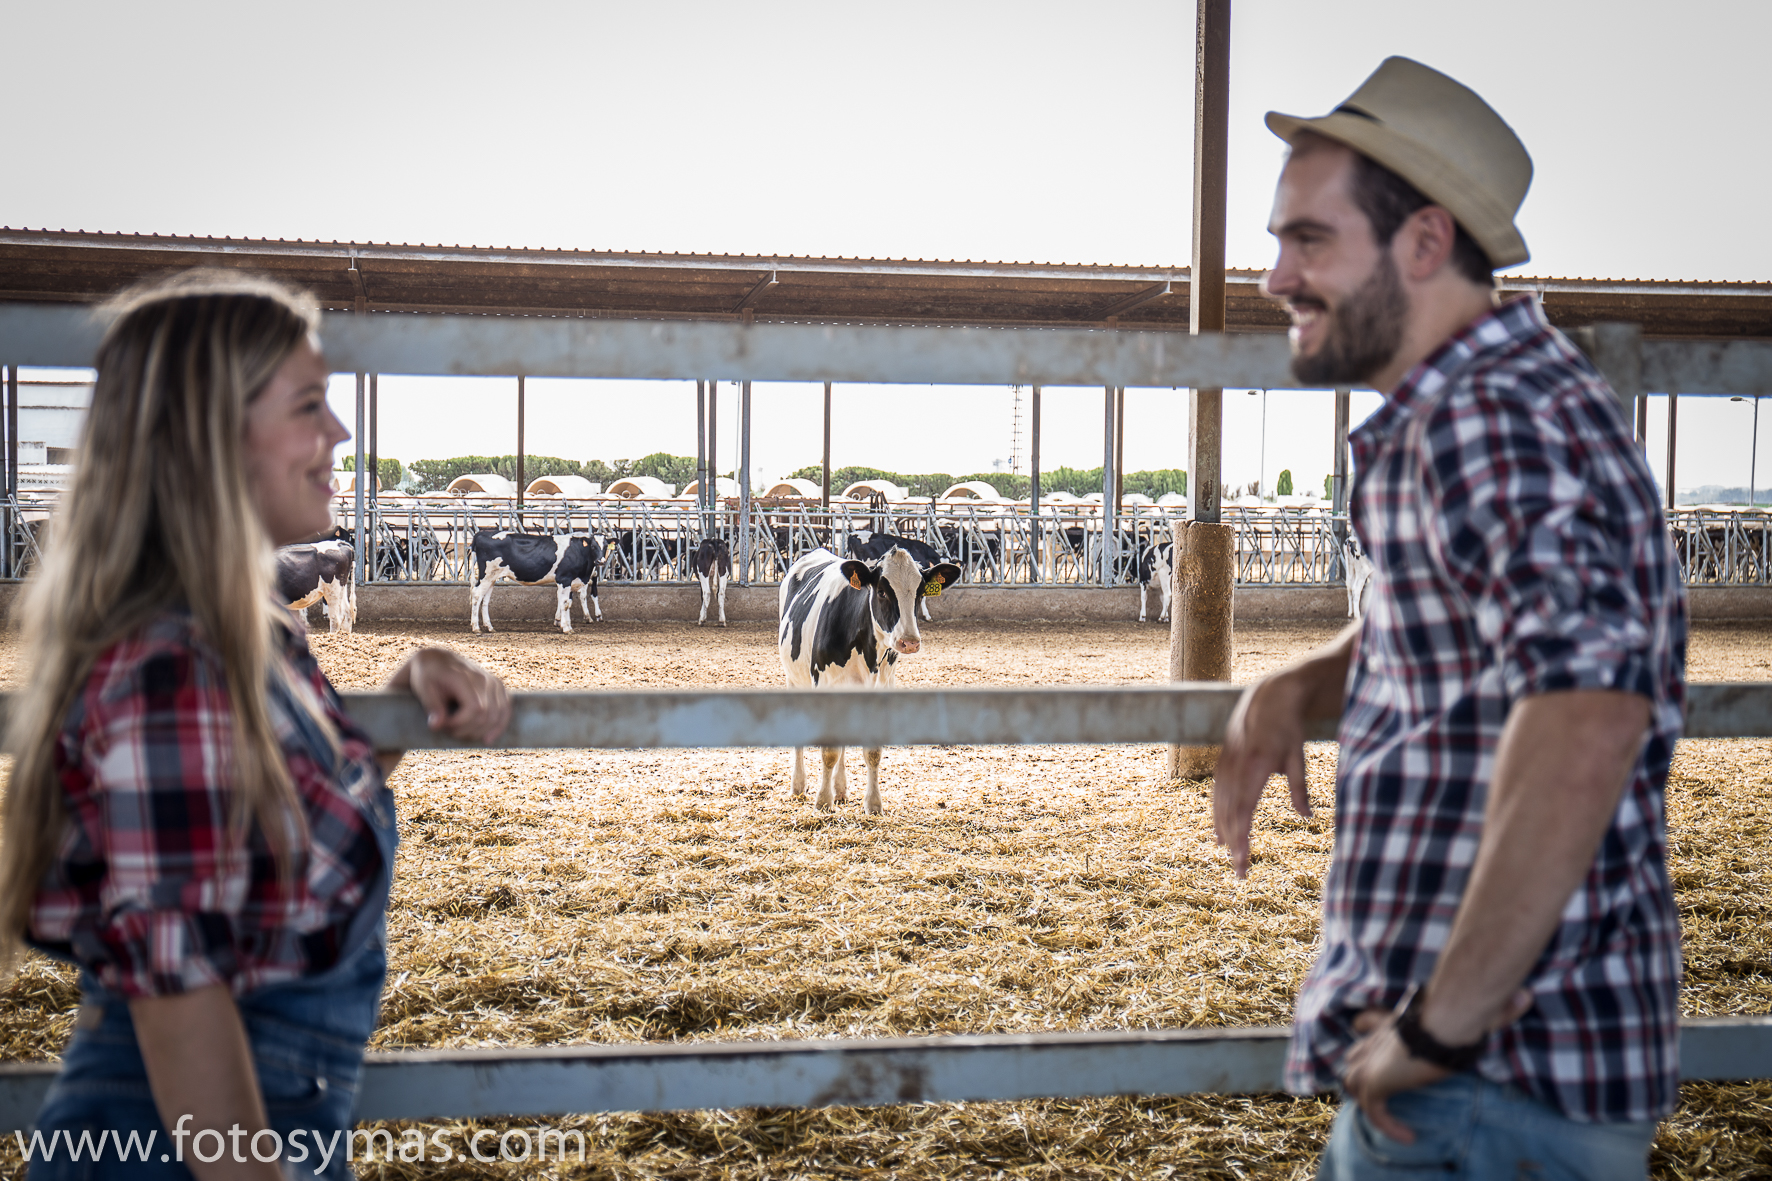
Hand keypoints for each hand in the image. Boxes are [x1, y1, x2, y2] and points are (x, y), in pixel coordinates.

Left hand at [386, 647, 510, 744]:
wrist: (436, 661)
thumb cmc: (427, 675)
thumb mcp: (423, 688)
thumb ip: (432, 706)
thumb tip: (436, 726)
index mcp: (466, 678)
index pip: (475, 709)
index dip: (460, 724)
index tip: (444, 725)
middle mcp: (484, 679)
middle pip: (487, 715)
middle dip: (468, 730)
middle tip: (449, 730)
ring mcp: (494, 683)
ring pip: (497, 715)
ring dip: (481, 731)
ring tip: (462, 732)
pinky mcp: (498, 688)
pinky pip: (506, 710)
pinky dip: (499, 726)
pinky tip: (488, 738)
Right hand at [1213, 672, 1312, 878]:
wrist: (1270, 695)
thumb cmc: (1289, 726)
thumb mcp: (1298, 756)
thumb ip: (1301, 787)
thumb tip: (1307, 817)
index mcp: (1256, 765)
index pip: (1245, 810)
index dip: (1242, 837)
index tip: (1243, 859)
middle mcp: (1237, 765)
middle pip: (1229, 812)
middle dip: (1234, 843)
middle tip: (1239, 871)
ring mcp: (1227, 761)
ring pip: (1219, 803)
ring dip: (1223, 831)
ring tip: (1228, 855)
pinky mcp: (1224, 759)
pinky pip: (1217, 791)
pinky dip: (1217, 813)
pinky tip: (1219, 831)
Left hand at [1342, 987, 1533, 1143]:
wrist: (1449, 1020)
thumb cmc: (1464, 1015)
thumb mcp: (1477, 1012)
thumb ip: (1499, 1009)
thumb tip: (1525, 996)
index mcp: (1395, 1023)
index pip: (1365, 1024)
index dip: (1367, 1033)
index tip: (1377, 1043)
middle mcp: (1377, 1039)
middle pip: (1352, 1056)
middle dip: (1361, 1072)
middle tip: (1383, 1094)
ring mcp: (1371, 1060)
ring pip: (1353, 1082)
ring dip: (1369, 1101)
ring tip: (1391, 1119)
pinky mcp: (1374, 1082)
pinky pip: (1372, 1110)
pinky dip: (1386, 1125)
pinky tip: (1408, 1137)